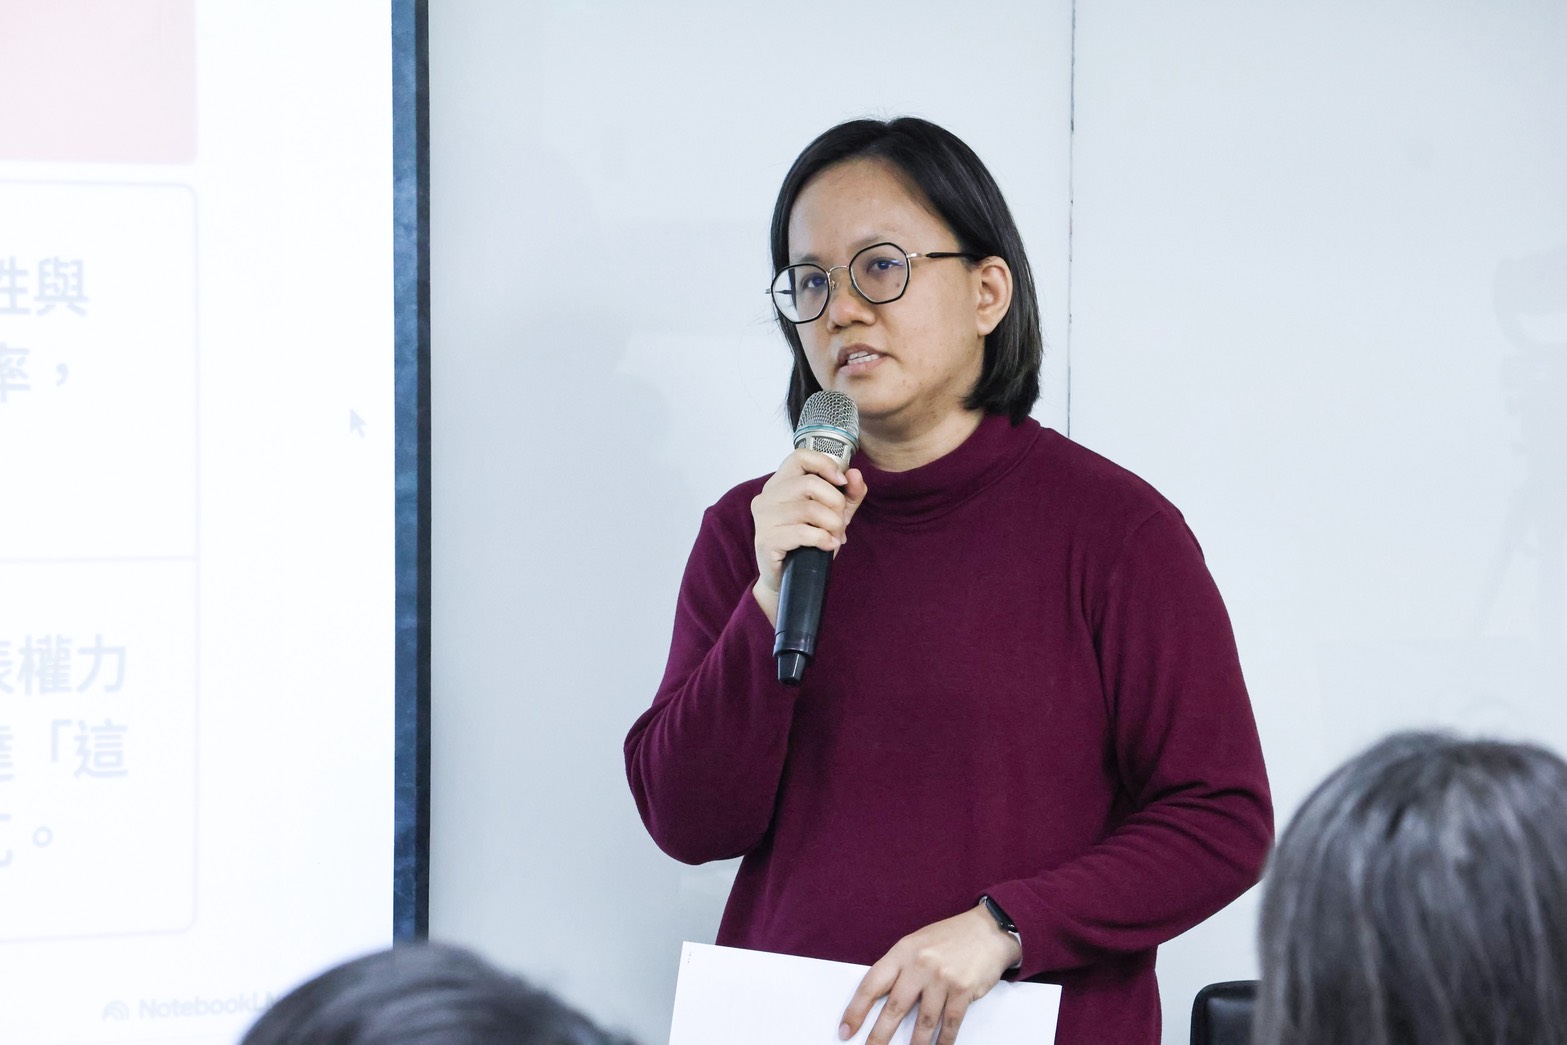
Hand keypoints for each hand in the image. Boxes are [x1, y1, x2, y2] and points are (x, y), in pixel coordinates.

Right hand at [750, 449, 866, 626]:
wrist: (787, 580)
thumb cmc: (807, 543)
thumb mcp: (833, 514)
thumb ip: (848, 494)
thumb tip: (855, 474)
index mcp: (779, 484)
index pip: (800, 456)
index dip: (825, 465)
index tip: (842, 482)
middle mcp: (766, 497)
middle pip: (809, 483)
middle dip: (836, 503)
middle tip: (841, 522)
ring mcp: (763, 519)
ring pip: (809, 509)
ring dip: (832, 525)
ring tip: (836, 537)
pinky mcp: (766, 540)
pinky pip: (802, 532)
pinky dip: (823, 539)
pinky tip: (829, 545)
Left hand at [839, 905, 1020, 1044]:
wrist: (988, 930)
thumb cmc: (949, 938)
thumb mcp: (917, 943)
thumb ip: (899, 968)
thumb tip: (879, 1000)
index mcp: (903, 951)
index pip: (872, 983)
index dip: (856, 1009)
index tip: (846, 1029)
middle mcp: (920, 964)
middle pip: (895, 1007)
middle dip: (879, 1035)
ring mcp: (942, 978)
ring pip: (923, 1021)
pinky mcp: (963, 990)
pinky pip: (950, 1024)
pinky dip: (943, 1041)